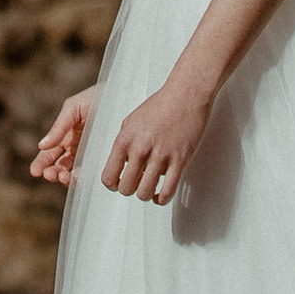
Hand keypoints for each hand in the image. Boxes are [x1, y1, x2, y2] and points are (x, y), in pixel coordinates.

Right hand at [28, 86, 96, 186]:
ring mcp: (90, 156)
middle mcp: (76, 149)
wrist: (124, 95)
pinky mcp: (103, 160)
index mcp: (66, 136)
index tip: (35, 172)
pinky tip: (77, 176)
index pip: (50, 154)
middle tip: (50, 174)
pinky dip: (81, 178)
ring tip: (62, 175)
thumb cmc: (98, 97)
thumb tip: (41, 146)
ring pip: (73, 173)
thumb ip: (59, 126)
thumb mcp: (74, 107)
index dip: (41, 164)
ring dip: (64, 178)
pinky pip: (90, 174)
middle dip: (52, 173)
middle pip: (59, 167)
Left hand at [100, 75, 211, 205]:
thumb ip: (124, 144)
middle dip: (129, 190)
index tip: (117, 183)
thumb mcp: (131, 121)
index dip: (112, 184)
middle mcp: (141, 149)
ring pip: (144, 193)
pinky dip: (161, 199)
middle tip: (135, 185)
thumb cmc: (160, 105)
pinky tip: (160, 195)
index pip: (109, 176)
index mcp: (125, 139)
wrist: (186, 94)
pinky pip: (167, 191)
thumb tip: (121, 164)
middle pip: (126, 188)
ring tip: (148, 188)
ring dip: (145, 194)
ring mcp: (161, 156)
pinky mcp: (180, 160)